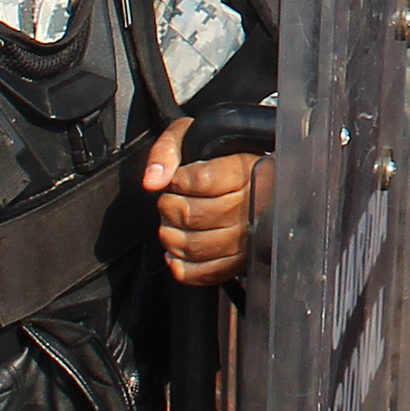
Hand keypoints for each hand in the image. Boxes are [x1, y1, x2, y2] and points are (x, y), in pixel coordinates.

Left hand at [145, 119, 263, 286]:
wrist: (256, 183)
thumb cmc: (221, 160)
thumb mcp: (193, 137)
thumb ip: (168, 149)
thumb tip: (153, 180)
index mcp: (244, 171)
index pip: (201, 180)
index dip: (179, 180)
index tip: (178, 179)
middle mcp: (249, 207)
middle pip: (192, 215)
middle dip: (169, 207)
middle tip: (172, 200)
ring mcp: (245, 239)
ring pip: (194, 245)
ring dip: (171, 235)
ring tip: (173, 223)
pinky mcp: (238, 264)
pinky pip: (202, 273)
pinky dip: (181, 266)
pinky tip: (178, 250)